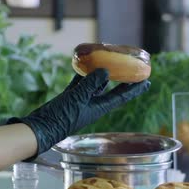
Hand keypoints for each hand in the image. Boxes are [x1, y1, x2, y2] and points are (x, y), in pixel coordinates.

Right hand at [8, 68, 149, 155]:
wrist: (40, 128)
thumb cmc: (60, 117)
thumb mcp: (76, 99)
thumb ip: (90, 85)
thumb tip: (105, 71)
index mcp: (98, 109)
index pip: (121, 97)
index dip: (134, 89)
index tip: (147, 81)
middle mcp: (92, 105)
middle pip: (111, 90)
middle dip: (122, 79)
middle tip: (132, 67)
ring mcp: (80, 101)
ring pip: (95, 84)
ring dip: (101, 73)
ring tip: (109, 60)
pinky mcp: (69, 98)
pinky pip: (79, 83)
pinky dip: (83, 74)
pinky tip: (84, 64)